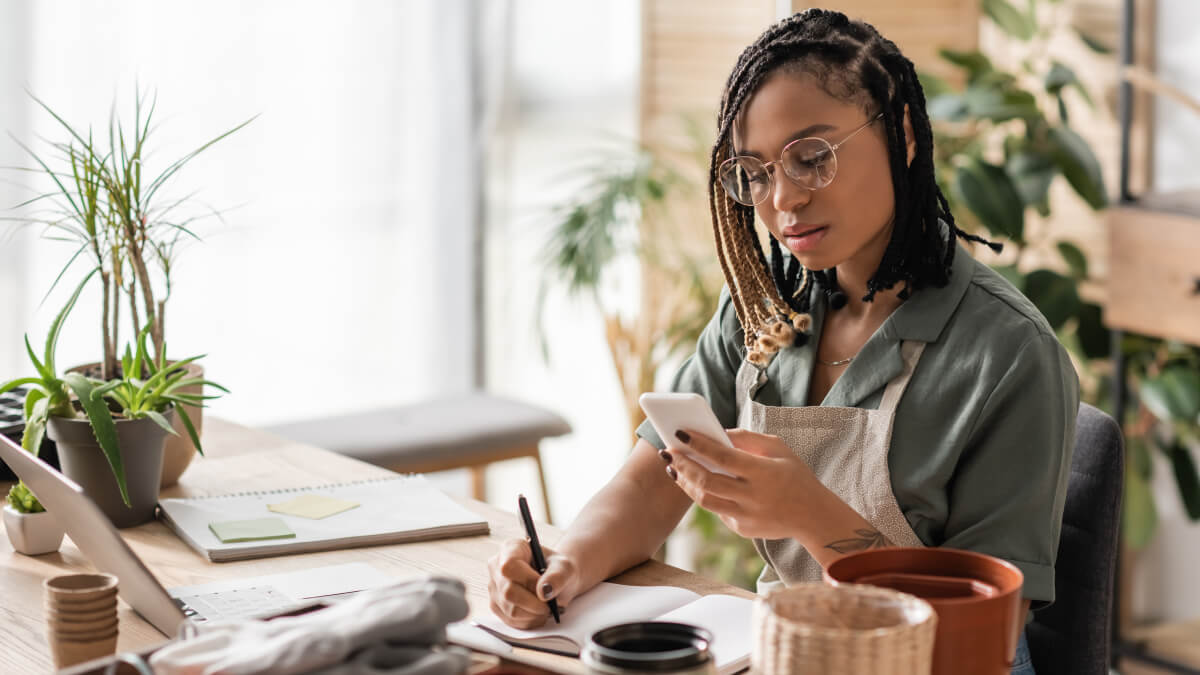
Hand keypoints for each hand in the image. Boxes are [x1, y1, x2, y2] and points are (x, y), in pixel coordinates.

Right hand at [486, 538, 580, 628]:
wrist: (554, 581)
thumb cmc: (557, 570)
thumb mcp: (565, 567)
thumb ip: (558, 576)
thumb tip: (544, 591)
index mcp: (511, 549)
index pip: (509, 566)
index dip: (528, 581)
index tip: (545, 588)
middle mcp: (496, 567)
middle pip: (509, 592)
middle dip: (534, 603)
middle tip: (550, 604)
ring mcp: (494, 587)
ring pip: (510, 610)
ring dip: (534, 614)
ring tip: (546, 607)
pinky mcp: (496, 606)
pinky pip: (511, 620)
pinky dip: (529, 621)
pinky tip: (537, 612)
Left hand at [663, 428, 823, 539]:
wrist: (814, 517)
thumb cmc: (795, 475)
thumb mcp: (779, 448)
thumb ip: (748, 438)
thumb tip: (717, 432)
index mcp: (763, 473)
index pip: (723, 457)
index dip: (698, 445)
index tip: (679, 433)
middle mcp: (753, 497)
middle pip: (707, 481)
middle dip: (683, 465)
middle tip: (667, 451)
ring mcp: (746, 517)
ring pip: (704, 500)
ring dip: (685, 483)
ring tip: (674, 468)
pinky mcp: (742, 530)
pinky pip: (716, 510)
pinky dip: (704, 494)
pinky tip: (696, 482)